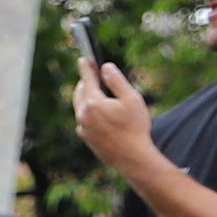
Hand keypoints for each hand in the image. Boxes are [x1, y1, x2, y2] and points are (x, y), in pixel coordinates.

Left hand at [69, 48, 154, 166]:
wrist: (132, 157)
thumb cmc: (135, 127)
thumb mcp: (132, 99)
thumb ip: (117, 81)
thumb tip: (105, 67)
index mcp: (93, 103)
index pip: (87, 79)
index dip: (86, 67)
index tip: (84, 58)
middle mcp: (83, 115)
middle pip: (80, 92)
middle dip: (86, 82)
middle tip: (93, 74)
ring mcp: (82, 127)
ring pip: (80, 106)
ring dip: (87, 96)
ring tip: (97, 91)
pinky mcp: (85, 137)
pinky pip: (83, 119)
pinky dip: (89, 111)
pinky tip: (99, 112)